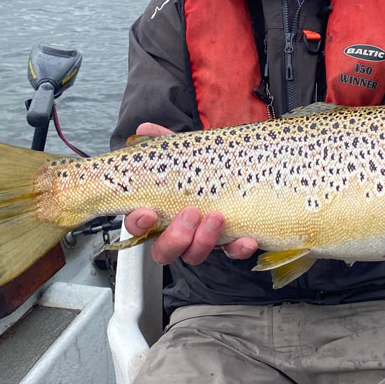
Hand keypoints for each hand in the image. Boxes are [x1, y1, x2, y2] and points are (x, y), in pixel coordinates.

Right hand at [123, 122, 257, 264]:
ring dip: (204, 240)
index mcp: (159, 212)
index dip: (138, 224)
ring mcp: (202, 240)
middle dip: (176, 237)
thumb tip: (145, 129)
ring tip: (217, 216)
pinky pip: (232, 253)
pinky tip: (247, 239)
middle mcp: (177, 231)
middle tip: (190, 212)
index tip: (147, 213)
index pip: (138, 226)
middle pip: (164, 250)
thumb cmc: (199, 168)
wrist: (234, 171)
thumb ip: (163, 143)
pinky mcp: (228, 243)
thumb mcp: (182, 153)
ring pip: (194, 254)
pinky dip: (238, 249)